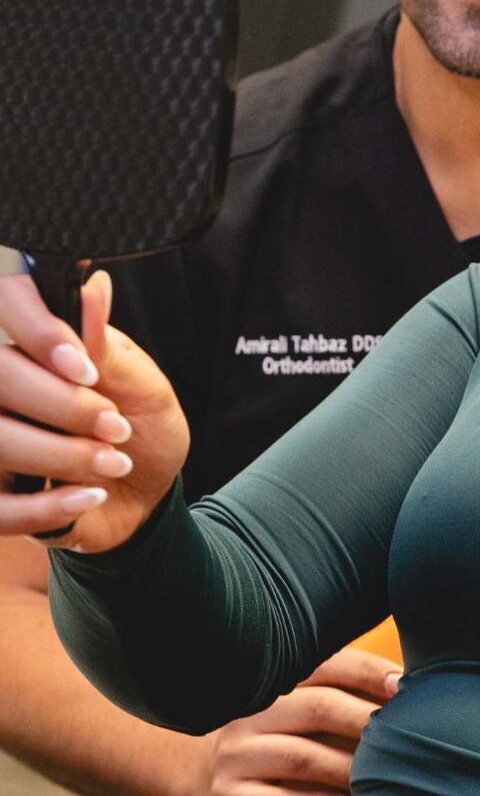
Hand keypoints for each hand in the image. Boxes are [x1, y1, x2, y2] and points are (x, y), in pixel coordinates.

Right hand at [0, 270, 187, 546]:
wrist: (149, 491)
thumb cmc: (143, 424)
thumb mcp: (142, 384)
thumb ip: (107, 346)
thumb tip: (93, 287)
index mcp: (35, 347)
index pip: (7, 303)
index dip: (39, 332)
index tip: (83, 367)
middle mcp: (2, 388)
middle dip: (65, 406)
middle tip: (118, 426)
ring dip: (65, 457)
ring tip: (115, 463)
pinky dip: (46, 509)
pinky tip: (90, 498)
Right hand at [192, 643, 401, 795]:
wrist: (203, 779)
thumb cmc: (279, 737)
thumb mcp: (302, 706)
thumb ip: (344, 693)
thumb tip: (404, 689)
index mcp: (280, 681)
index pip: (330, 666)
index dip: (369, 673)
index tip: (403, 687)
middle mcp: (257, 712)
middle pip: (319, 708)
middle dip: (365, 720)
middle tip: (404, 734)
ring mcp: (239, 755)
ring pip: (301, 757)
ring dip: (347, 767)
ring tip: (382, 775)